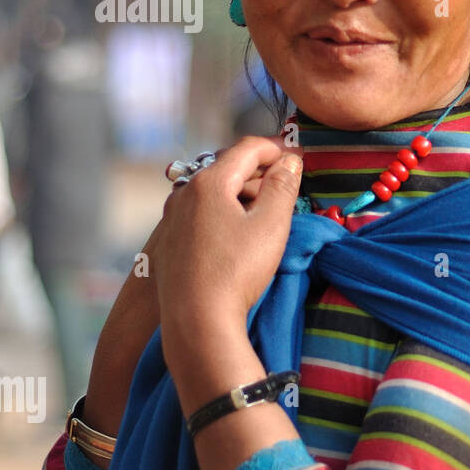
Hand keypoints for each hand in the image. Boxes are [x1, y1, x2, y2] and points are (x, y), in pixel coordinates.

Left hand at [151, 136, 302, 356]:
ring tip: (268, 212)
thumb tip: (289, 162)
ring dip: (243, 193)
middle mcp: (184, 193)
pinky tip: (241, 233)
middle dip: (261, 171)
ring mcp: (173, 218)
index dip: (277, 149)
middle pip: (228, 167)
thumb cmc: (236, 271)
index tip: (299, 159)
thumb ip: (282, 186)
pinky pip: (202, 212)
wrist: (197, 321)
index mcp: (208, 182)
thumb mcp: (271, 224)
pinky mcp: (170, 241)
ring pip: (214, 190)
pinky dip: (225, 211)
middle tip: (288, 186)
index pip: (247, 148)